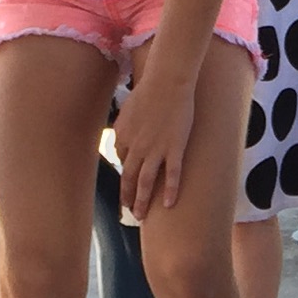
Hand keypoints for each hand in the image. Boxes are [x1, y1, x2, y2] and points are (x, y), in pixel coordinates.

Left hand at [113, 63, 195, 212]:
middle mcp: (136, 147)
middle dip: (128, 197)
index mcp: (123, 137)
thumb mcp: (129, 108)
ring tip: (141, 216)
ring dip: (142, 202)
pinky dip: (169, 192)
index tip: (131, 182)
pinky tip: (168, 205)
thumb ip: (125, 126)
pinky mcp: (174, 149)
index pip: (123, 161)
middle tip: (129, 211)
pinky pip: (171, 176)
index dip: (127, 173)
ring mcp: (155, 150)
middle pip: (129, 178)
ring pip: (146, 182)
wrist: (167, 81)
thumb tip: (123, 139)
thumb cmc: (149, 90)